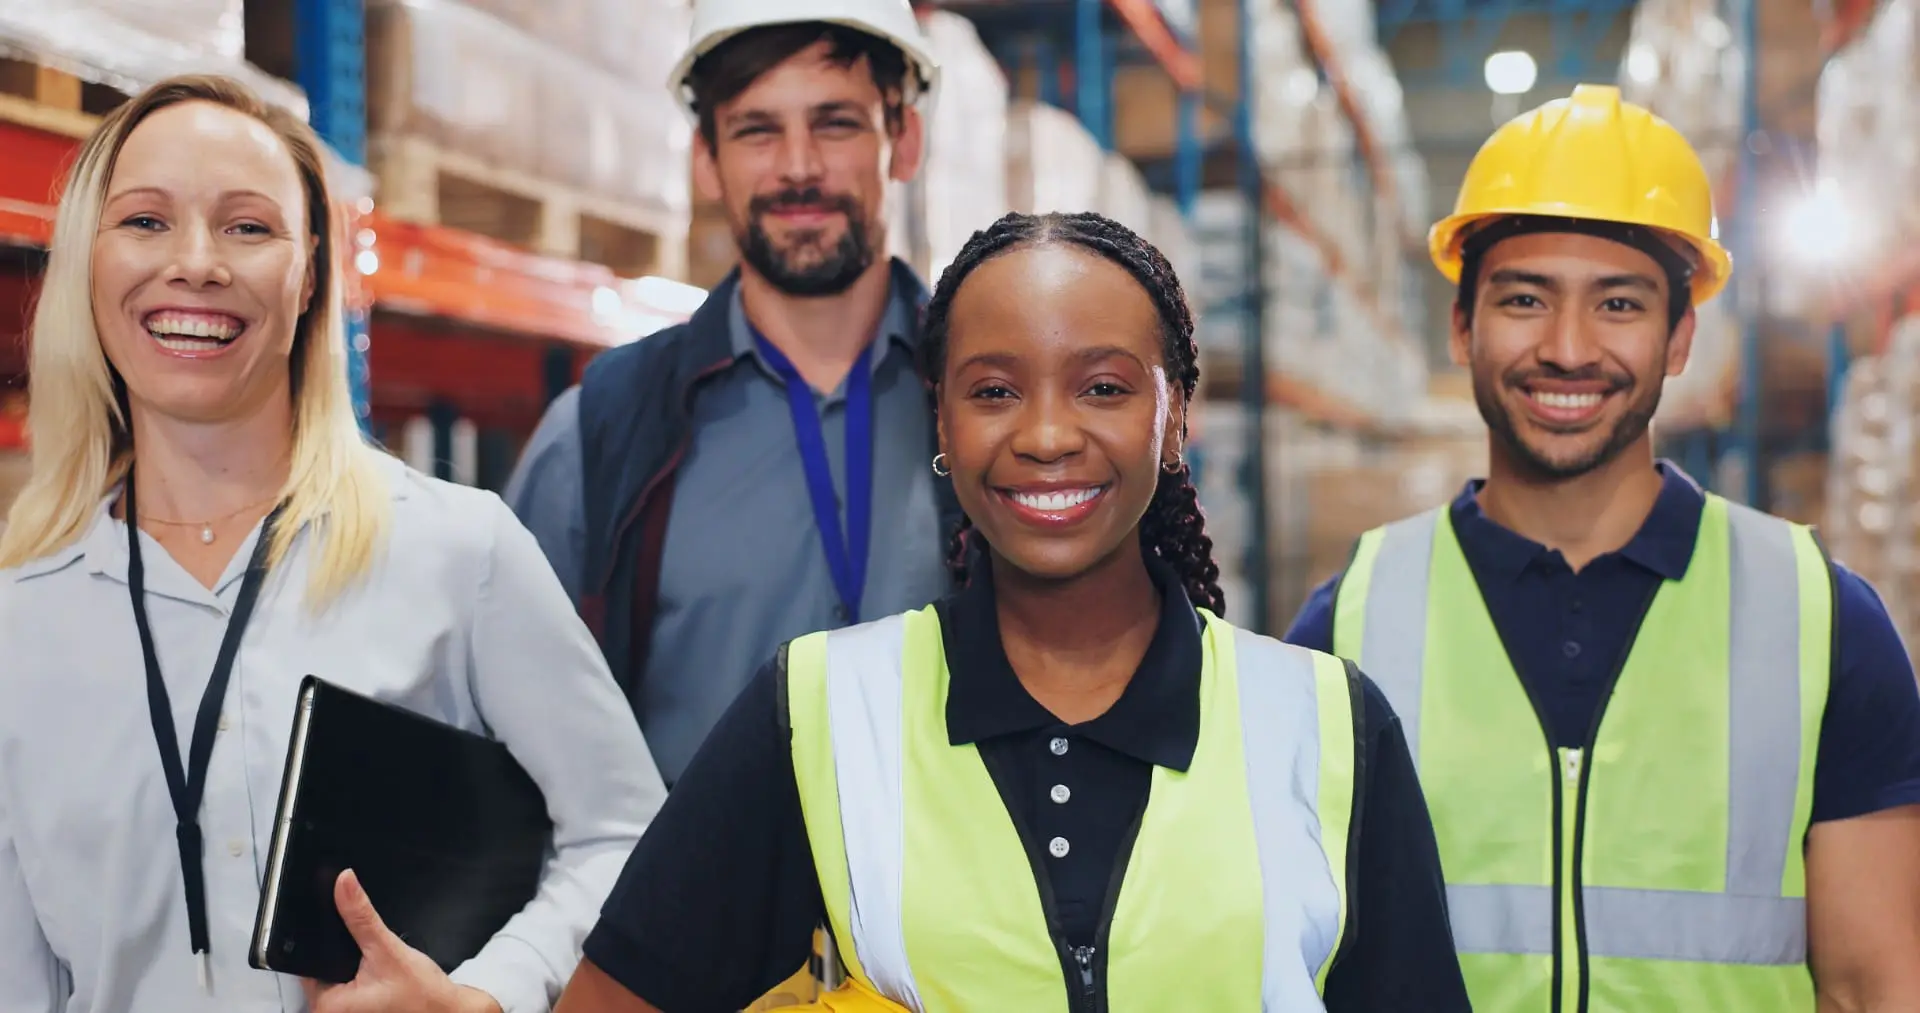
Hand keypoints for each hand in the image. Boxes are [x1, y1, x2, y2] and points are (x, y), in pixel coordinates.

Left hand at [302, 869, 503, 1012]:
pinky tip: (379, 975)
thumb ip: (361, 917)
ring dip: (352, 964)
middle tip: (368, 956)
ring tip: (376, 967)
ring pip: (336, 976)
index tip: (338, 927)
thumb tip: (344, 883)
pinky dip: (361, 975)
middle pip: (321, 967)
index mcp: (328, 1007)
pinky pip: (349, 986)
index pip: (307, 961)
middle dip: (341, 953)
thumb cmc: (423, 997)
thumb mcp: (388, 950)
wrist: (450, 1012)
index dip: (320, 939)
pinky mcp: (359, 1012)